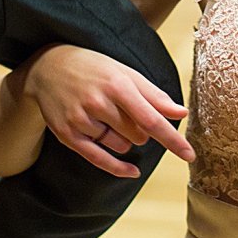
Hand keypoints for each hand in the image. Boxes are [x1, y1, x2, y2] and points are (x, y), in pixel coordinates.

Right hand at [19, 45, 191, 177]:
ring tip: (106, 116)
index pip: (150, 119)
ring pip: (120, 145)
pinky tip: (132, 170)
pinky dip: (118, 166)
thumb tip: (181, 113)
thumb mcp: (124, 73)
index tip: (189, 154)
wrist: (48, 67)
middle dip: (140, 130)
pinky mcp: (67, 134)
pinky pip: (99, 159)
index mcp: (117, 84)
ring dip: (123, 139)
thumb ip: (154, 95)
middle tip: (125, 110)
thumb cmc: (94, 69)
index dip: (172, 139)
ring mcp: (80, 120)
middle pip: (137, 135)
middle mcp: (98, 103)